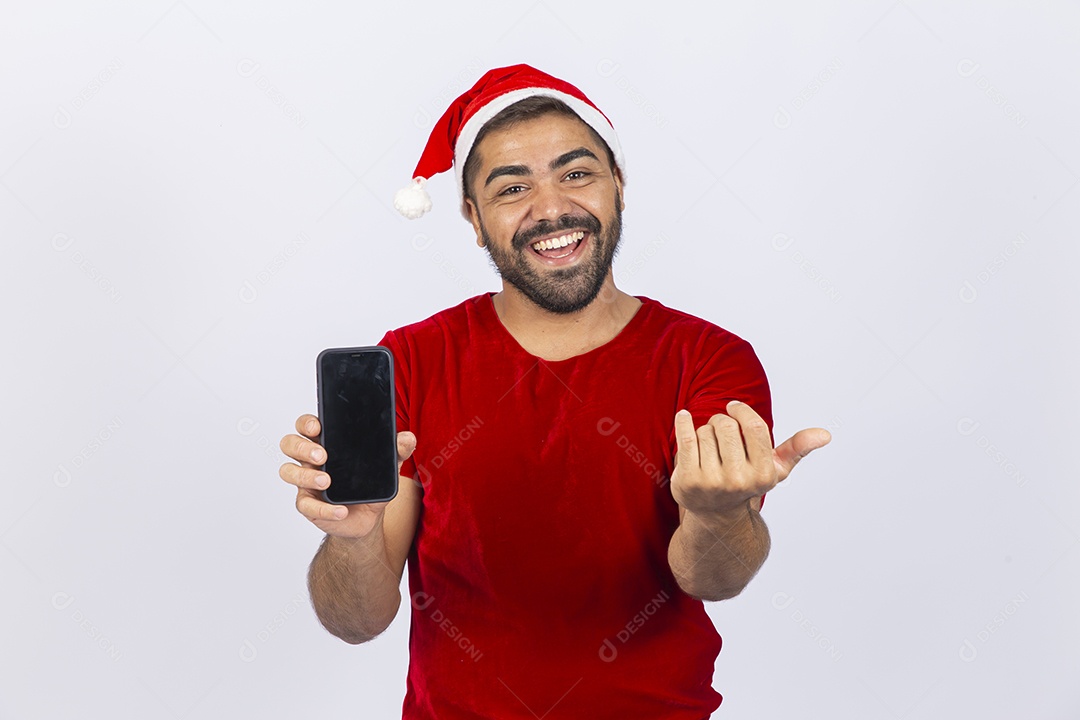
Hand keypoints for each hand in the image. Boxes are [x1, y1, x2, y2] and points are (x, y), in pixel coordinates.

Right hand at [279, 414, 416, 538]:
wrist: (368, 518)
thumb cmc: (370, 484)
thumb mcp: (386, 466)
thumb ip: (396, 450)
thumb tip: (408, 438)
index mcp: (327, 442)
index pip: (307, 425)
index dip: (307, 422)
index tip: (318, 426)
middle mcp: (310, 459)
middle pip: (290, 443)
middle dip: (302, 447)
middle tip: (323, 455)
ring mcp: (306, 482)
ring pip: (288, 471)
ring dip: (306, 476)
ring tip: (328, 482)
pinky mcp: (309, 505)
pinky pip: (305, 505)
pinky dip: (324, 509)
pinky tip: (341, 511)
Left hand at [670, 401, 830, 516]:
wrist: (716, 516)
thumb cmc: (747, 483)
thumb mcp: (775, 469)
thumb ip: (797, 449)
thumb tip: (825, 434)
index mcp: (763, 475)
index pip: (755, 427)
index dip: (742, 411)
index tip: (734, 408)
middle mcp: (738, 481)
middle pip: (727, 426)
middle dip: (722, 421)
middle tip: (720, 431)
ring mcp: (711, 483)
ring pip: (705, 431)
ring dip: (704, 430)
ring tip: (708, 447)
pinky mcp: (687, 481)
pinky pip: (685, 438)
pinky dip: (683, 422)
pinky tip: (684, 417)